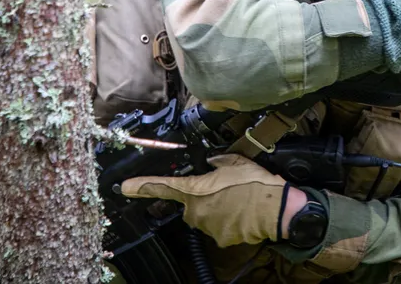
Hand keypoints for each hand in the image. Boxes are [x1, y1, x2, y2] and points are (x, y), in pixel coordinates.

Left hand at [120, 153, 289, 246]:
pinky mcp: (219, 239)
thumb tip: (209, 162)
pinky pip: (217, 227)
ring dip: (215, 208)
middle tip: (223, 188)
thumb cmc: (255, 184)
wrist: (276, 210)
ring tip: (237, 199)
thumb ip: (215, 162)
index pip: (162, 186)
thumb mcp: (234, 162)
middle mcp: (196, 210)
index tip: (124, 187)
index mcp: (195, 188)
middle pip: (189, 203)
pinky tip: (241, 212)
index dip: (141, 186)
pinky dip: (227, 220)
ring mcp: (207, 227)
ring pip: (204, 215)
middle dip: (201, 196)